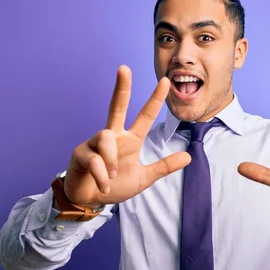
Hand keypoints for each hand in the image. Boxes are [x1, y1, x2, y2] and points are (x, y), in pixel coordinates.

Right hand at [63, 66, 190, 207]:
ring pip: (104, 137)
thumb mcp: (143, 178)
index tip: (165, 81)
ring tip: (112, 177)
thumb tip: (189, 156)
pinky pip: (94, 160)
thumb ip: (163, 167)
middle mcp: (112, 136)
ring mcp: (94, 143)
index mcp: (129, 140)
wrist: (89, 201)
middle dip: (121, 88)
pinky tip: (103, 186)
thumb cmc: (114, 186)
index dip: (154, 99)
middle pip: (116, 107)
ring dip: (111, 161)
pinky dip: (102, 176)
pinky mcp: (80, 154)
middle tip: (124, 68)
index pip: (144, 116)